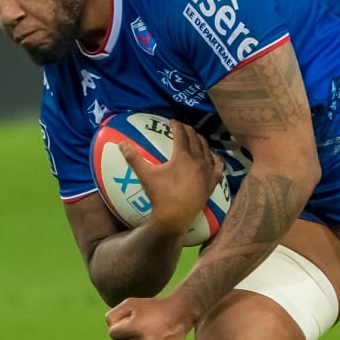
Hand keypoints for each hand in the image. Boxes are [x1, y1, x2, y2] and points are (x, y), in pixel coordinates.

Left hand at [105, 293, 196, 339]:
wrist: (180, 314)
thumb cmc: (153, 307)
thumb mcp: (131, 303)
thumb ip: (113, 315)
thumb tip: (109, 329)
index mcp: (134, 329)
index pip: (113, 334)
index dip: (119, 326)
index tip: (128, 321)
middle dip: (125, 336)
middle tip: (137, 327)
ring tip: (144, 333)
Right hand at [124, 121, 223, 236]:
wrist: (174, 218)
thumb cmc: (160, 195)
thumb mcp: (145, 175)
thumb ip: (133, 158)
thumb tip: (121, 143)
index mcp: (183, 156)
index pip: (181, 134)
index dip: (176, 125)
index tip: (172, 121)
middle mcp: (198, 161)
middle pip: (195, 139)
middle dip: (189, 130)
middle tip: (182, 127)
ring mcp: (207, 172)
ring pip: (207, 150)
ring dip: (201, 141)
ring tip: (196, 138)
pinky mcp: (212, 183)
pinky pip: (218, 167)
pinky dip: (216, 159)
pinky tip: (214, 157)